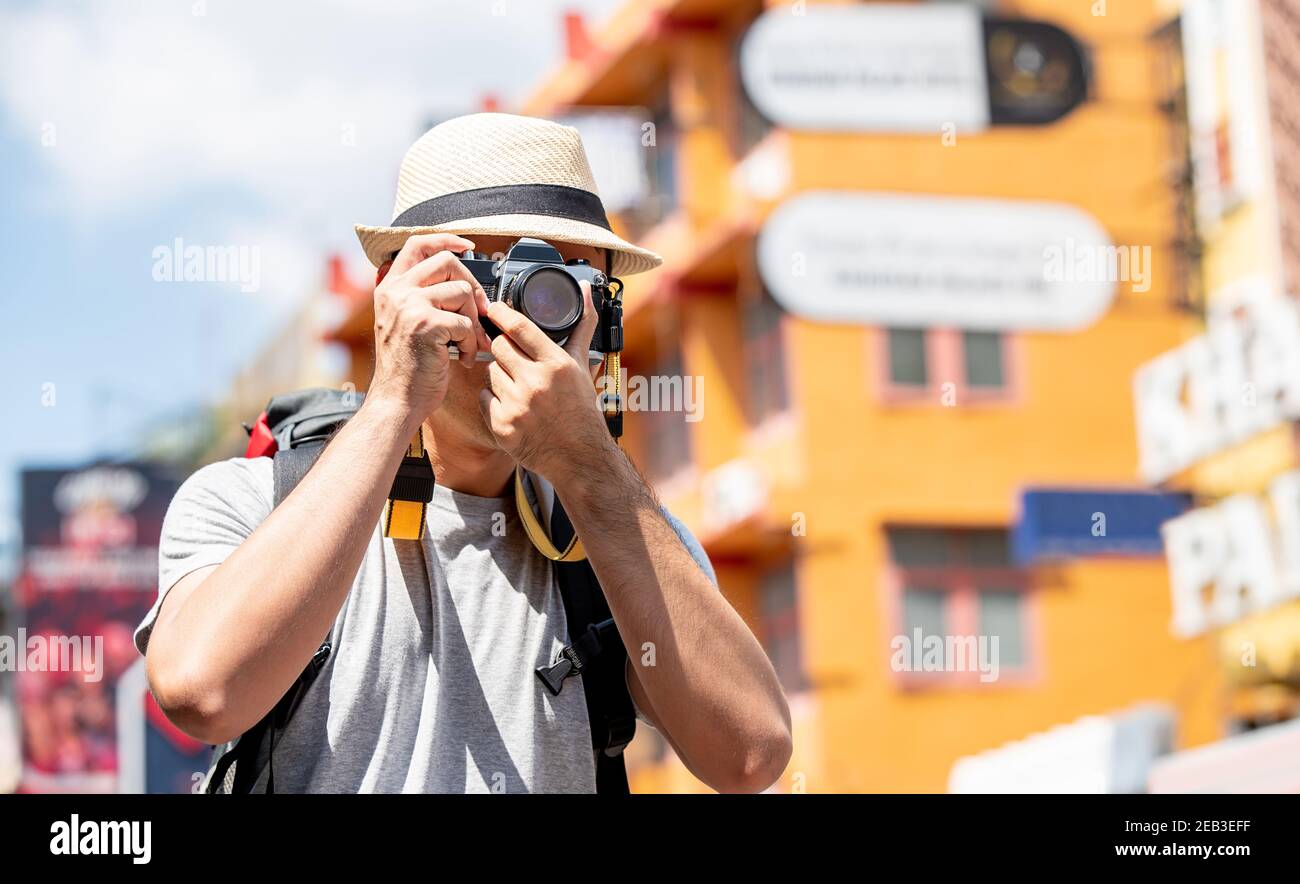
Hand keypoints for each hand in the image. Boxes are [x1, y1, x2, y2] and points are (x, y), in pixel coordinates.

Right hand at [369, 233, 492, 415]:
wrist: (396, 401)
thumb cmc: (407, 369)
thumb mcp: (404, 324)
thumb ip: (421, 298)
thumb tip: (462, 282)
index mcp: (390, 288)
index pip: (418, 244)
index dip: (446, 239)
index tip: (468, 247)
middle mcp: (396, 292)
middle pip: (447, 262)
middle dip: (471, 285)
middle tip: (479, 311)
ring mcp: (408, 306)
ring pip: (460, 291)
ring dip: (473, 320)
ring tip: (468, 342)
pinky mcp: (425, 324)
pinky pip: (465, 323)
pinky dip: (472, 342)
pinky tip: (463, 357)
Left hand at [477, 281, 613, 484]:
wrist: (579, 456)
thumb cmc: (581, 410)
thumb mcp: (582, 366)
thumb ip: (581, 326)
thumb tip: (588, 292)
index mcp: (556, 364)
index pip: (518, 327)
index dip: (501, 313)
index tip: (493, 309)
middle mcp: (536, 383)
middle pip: (498, 347)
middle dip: (503, 350)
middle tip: (514, 360)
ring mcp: (517, 405)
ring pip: (490, 373)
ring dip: (500, 377)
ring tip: (520, 389)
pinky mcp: (502, 426)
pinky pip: (484, 399)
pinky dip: (493, 401)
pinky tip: (512, 407)